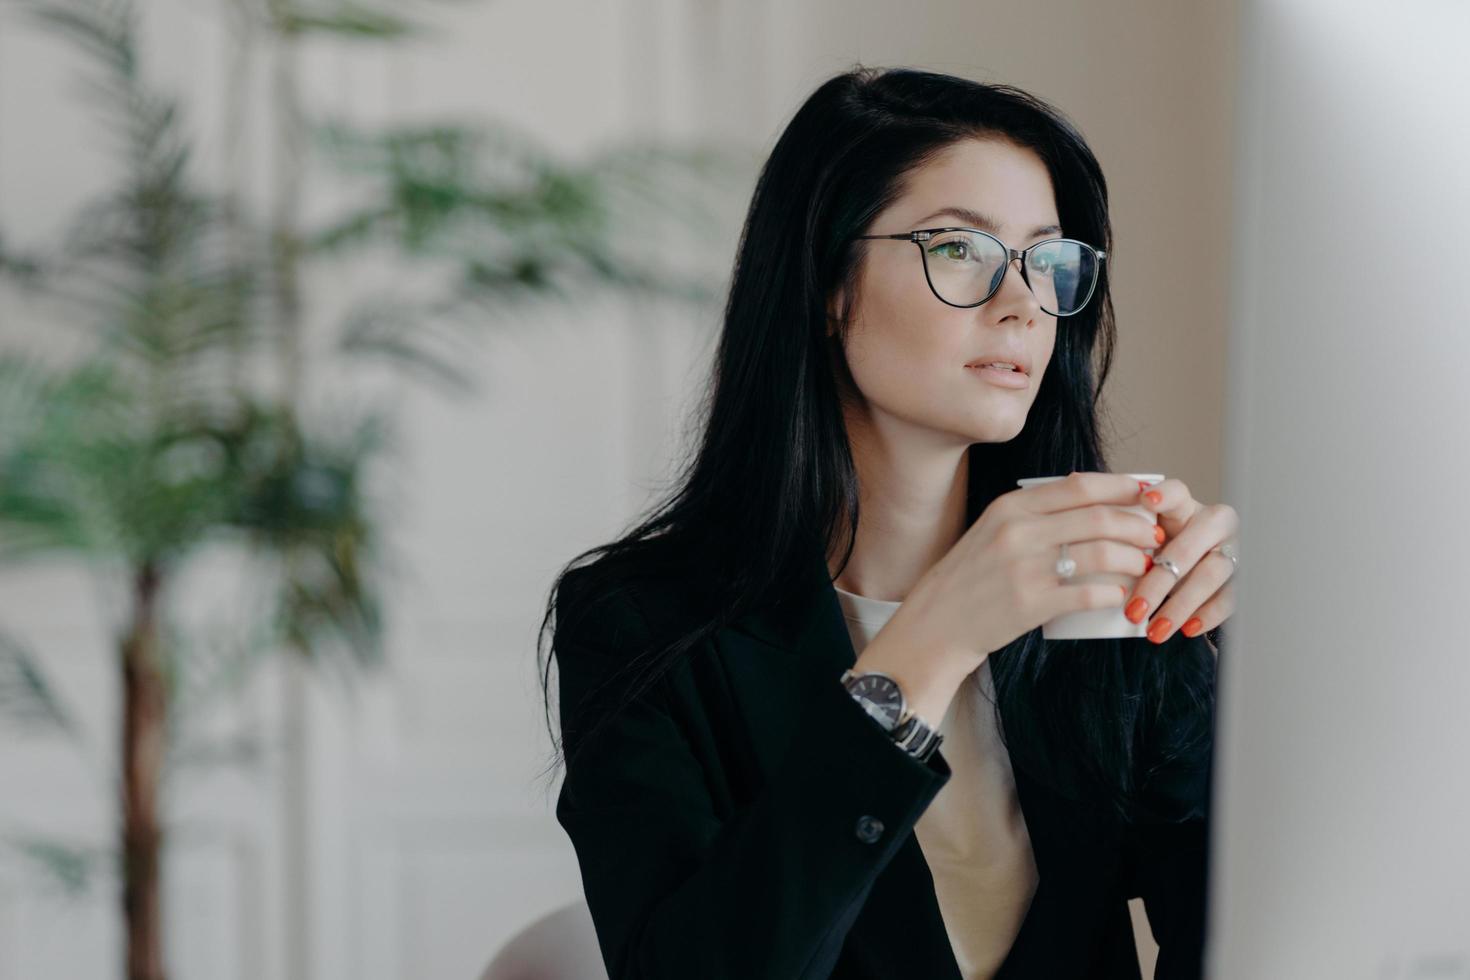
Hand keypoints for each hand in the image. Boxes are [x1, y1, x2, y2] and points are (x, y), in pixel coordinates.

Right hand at [854, 472, 1157, 723]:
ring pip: (1101, 553)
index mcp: (1011, 507)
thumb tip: (1091, 496)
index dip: (1122, 488)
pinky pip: (1089, 593)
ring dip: (1134, 559)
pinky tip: (1123, 596)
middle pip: (1099, 518)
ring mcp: (1025, 567)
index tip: (1147, 495)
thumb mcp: (993, 530)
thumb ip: (1034, 513)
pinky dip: (1114, 593)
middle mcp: (1019, 531)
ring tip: (1145, 567)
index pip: (1081, 486)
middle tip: (1154, 537)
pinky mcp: (1031, 603)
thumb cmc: (972, 576)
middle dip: (1137, 526)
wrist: (937, 622)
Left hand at [1125, 477, 1239, 644]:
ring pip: (1212, 573)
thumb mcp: (1149, 541)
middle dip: (1158, 583)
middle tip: (1132, 611)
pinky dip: (1208, 614)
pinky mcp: (1246, 574)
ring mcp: (1234, 547)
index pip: (1176, 493)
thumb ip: (1131, 543)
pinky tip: (1187, 629)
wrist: (1197, 569)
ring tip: (1154, 631)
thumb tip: (1100, 563)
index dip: (1163, 495)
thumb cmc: (1164, 549)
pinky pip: (1232, 595)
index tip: (1145, 501)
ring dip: (1181, 605)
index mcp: (1184, 507)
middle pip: (1188, 548)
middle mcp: (1214, 522)